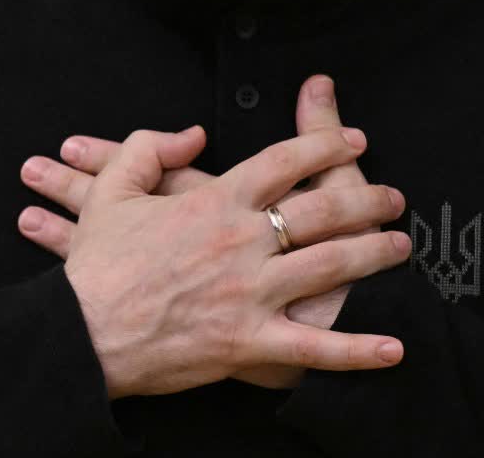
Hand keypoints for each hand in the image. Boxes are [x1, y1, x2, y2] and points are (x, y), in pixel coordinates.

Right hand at [35, 116, 407, 397]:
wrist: (82, 333)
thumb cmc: (97, 266)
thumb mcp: (112, 192)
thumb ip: (148, 148)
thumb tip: (191, 132)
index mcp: (213, 202)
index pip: (284, 162)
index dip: (326, 145)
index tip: (354, 139)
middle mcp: (243, 243)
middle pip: (323, 210)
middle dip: (368, 199)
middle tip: (394, 197)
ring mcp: (251, 295)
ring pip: (330, 267)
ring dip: (374, 254)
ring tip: (401, 247)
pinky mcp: (249, 343)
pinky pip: (315, 350)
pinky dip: (358, 352)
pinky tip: (394, 349)